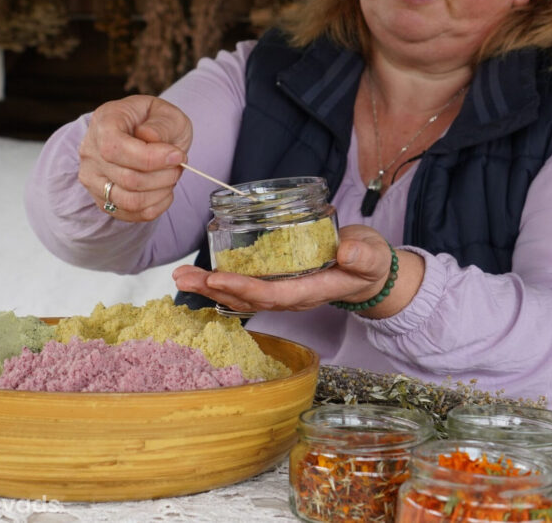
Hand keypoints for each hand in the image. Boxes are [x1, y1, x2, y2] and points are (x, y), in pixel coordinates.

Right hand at [79, 95, 189, 221]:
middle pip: (127, 179)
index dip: (151, 158)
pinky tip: (165, 191)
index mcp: (103, 122)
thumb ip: (162, 124)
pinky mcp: (101, 199)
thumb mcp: (166, 112)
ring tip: (171, 178)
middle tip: (179, 165)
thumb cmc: (155, 121)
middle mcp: (90, 152)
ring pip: (128, 201)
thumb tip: (150, 137)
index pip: (115, 149)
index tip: (177, 155)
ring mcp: (93, 179)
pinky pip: (130, 214)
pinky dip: (155, 207)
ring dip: (160, 193)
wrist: (143, 132)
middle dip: (163, 176)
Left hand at [172, 225, 416, 314]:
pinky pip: (245, 287)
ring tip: (180, 277)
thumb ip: (362, 256)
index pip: (273, 294)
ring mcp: (283, 291)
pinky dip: (220, 282)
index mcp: (312, 291)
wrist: (369, 271)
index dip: (244, 289)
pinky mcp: (277, 281)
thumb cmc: (369, 261)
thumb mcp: (371, 256)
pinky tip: (198, 276)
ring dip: (209, 287)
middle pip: (248, 299)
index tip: (218, 279)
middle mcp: (292, 295)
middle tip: (184, 279)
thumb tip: (347, 252)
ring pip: (242, 295)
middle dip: (215, 289)